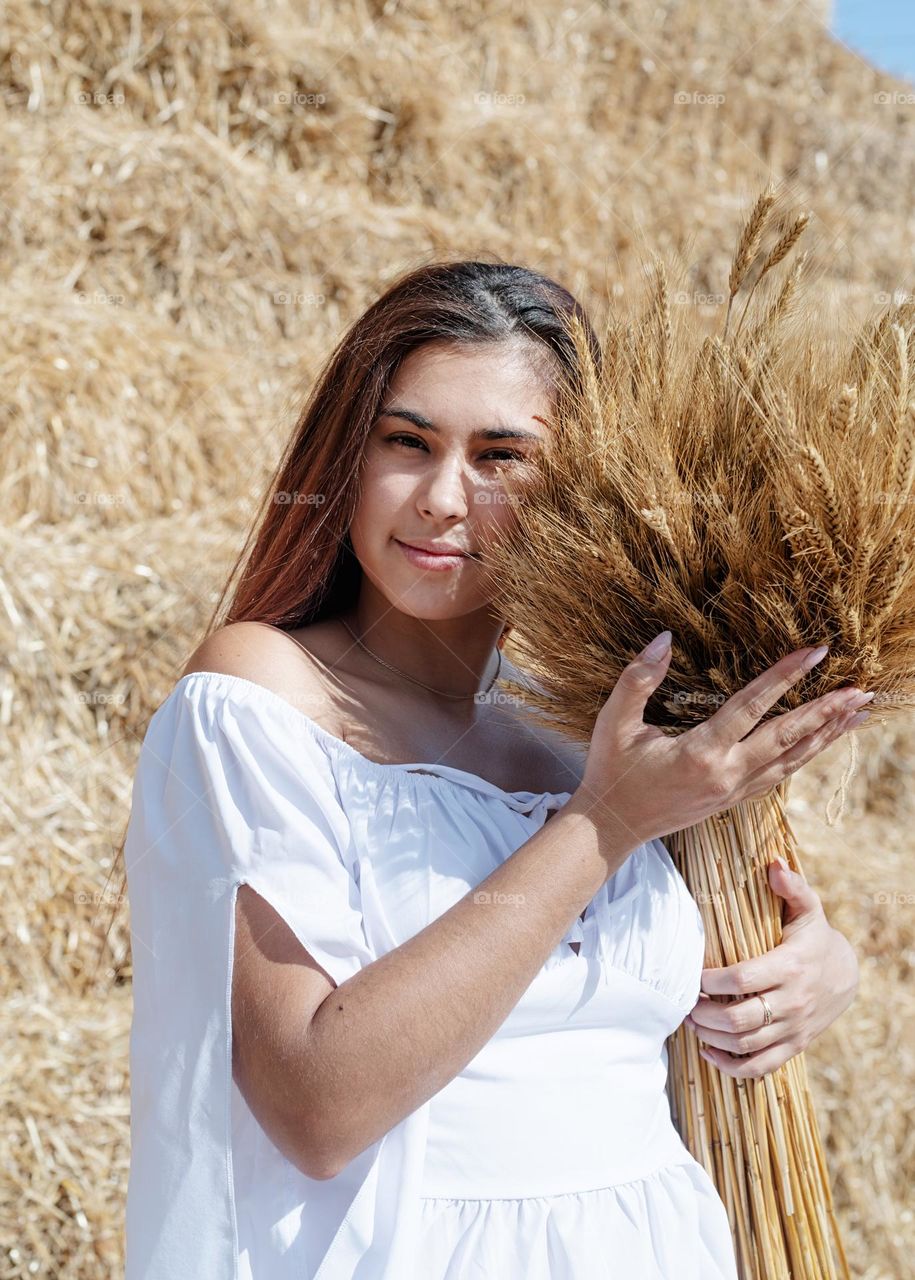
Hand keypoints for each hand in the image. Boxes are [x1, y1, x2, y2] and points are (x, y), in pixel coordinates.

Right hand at [574, 634, 871, 850]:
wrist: (612, 826)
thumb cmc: (611, 770)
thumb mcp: (615, 721)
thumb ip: (638, 678)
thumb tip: (664, 638)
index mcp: (700, 753)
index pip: (753, 707)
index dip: (786, 676)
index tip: (816, 652)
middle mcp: (726, 775)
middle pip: (788, 738)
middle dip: (827, 712)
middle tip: (861, 690)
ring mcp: (734, 791)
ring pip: (793, 761)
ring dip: (827, 736)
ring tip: (858, 714)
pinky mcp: (734, 800)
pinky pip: (780, 775)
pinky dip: (806, 756)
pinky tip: (821, 742)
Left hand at [683, 860, 859, 1078]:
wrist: (846, 976)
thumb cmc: (814, 937)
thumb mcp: (808, 909)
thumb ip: (791, 887)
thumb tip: (773, 864)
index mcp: (790, 966)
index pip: (742, 979)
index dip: (710, 980)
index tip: (692, 975)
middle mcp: (792, 1002)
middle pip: (738, 1019)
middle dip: (702, 1013)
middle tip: (684, 1002)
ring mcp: (793, 1028)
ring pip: (745, 1045)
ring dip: (710, 1038)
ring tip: (691, 1021)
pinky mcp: (794, 1046)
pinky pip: (760, 1067)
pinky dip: (731, 1067)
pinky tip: (709, 1053)